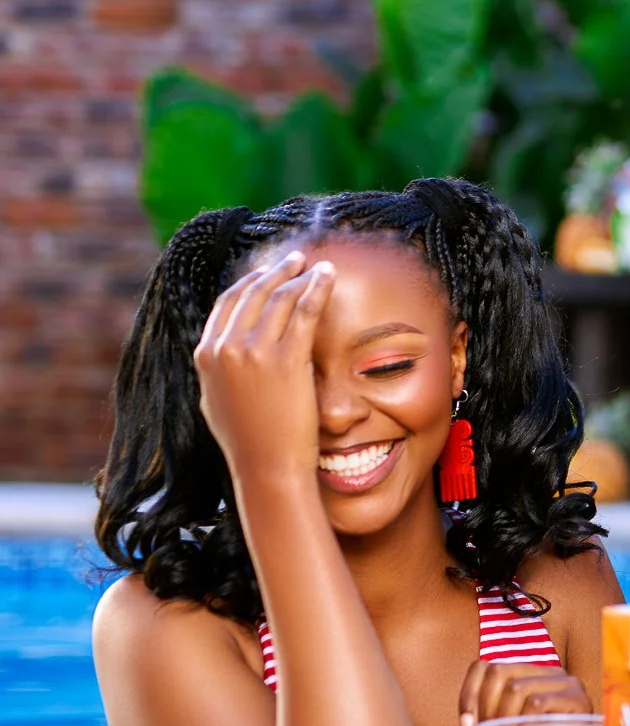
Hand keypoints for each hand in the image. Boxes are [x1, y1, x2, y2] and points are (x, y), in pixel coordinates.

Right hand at [194, 252, 334, 489]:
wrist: (266, 467)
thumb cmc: (248, 440)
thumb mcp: (217, 400)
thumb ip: (217, 369)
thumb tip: (219, 349)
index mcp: (205, 355)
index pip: (226, 304)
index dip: (250, 282)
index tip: (268, 272)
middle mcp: (225, 347)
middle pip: (252, 292)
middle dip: (275, 270)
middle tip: (295, 258)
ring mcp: (254, 351)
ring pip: (279, 296)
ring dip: (298, 274)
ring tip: (315, 266)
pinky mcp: (285, 358)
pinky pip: (304, 309)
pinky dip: (316, 286)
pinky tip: (327, 275)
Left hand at [458, 659, 590, 725]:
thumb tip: (467, 720)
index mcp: (524, 676)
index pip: (482, 667)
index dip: (469, 695)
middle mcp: (545, 673)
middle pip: (499, 672)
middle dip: (487, 708)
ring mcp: (566, 683)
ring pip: (516, 688)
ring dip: (504, 719)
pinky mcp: (578, 699)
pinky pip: (538, 702)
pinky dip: (525, 725)